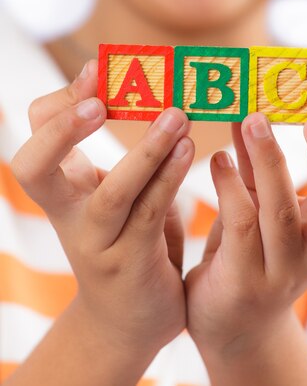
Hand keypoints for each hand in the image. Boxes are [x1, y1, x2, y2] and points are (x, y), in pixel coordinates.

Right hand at [11, 61, 194, 357]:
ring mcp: (95, 243)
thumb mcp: (123, 195)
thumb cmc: (131, 241)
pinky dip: (168, 178)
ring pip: (110, 194)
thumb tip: (164, 97)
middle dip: (61, 130)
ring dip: (144, 151)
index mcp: (63, 189)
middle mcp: (68, 214)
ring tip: (176, 116)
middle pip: (35, 168)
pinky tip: (188, 150)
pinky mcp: (128, 265)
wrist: (131, 319)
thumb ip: (134, 157)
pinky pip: (148, 215)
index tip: (96, 71)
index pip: (36, 137)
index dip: (59, 103)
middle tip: (97, 102)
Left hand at [185, 77, 306, 357]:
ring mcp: (280, 270)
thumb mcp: (262, 206)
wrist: (231, 325)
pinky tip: (216, 159)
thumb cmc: (249, 252)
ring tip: (249, 118)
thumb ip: (257, 165)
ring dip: (269, 161)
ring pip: (282, 214)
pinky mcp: (242, 281)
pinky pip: (239, 228)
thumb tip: (247, 107)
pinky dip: (228, 188)